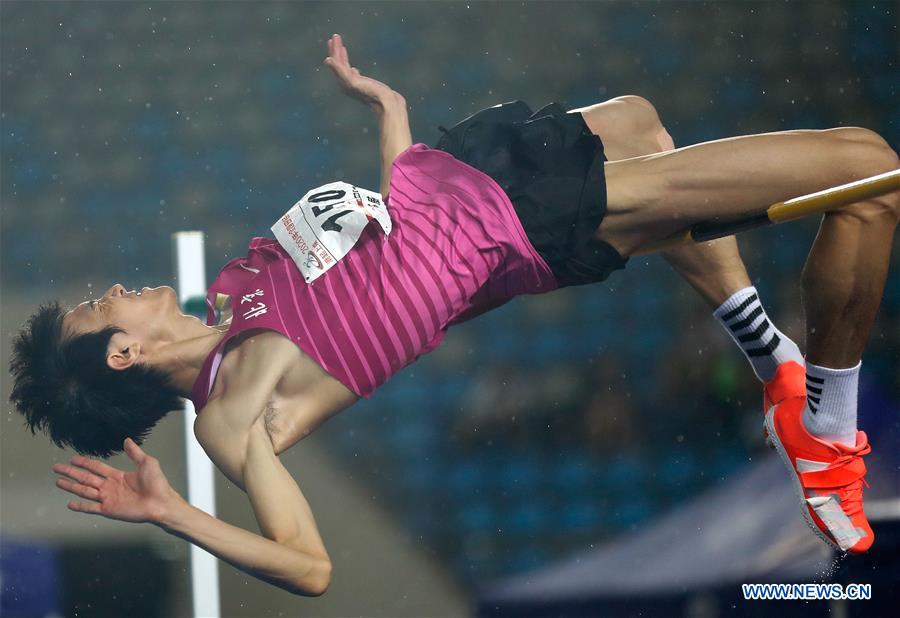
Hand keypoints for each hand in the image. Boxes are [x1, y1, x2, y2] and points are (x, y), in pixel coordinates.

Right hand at [53, 438, 178, 524]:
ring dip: (71, 486)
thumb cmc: (157, 483)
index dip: (84, 462)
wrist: (161, 503)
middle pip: (86, 477)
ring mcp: (108, 498)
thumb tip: (127, 440)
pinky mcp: (109, 510)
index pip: (96, 467)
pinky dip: (80, 506)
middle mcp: (109, 487)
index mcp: (117, 476)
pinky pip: (91, 508)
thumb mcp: (147, 463)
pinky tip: (69, 503)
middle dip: (71, 472)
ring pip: (84, 491)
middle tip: (57, 468)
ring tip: (58, 481)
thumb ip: (135, 453)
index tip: (72, 458)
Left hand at [323, 33, 400, 108]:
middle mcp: (347, 85)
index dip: (334, 49)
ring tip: (342, 48)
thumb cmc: (371, 93)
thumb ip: (340, 71)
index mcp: (343, 82)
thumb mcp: (354, 82)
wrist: (388, 105)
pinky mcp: (365, 87)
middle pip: (339, 65)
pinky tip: (354, 69)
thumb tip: (327, 60)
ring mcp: (356, 86)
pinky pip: (355, 77)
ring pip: (346, 69)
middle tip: (336, 37)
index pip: (336, 63)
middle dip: (337, 51)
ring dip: (343, 57)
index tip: (334, 37)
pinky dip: (351, 70)